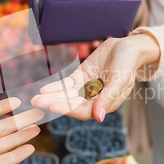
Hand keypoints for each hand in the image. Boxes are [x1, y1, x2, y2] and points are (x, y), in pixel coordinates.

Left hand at [31, 34, 159, 121]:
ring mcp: (86, 88)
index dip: (67, 109)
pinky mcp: (81, 77)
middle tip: (36, 102)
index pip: (83, 111)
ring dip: (51, 96)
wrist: (128, 47)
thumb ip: (108, 97)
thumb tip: (98, 117)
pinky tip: (44, 88)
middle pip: (71, 104)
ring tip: (35, 98)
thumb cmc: (128, 63)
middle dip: (54, 103)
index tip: (52, 106)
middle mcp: (94, 99)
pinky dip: (56, 86)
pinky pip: (66, 84)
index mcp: (105, 104)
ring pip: (66, 95)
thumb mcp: (120, 79)